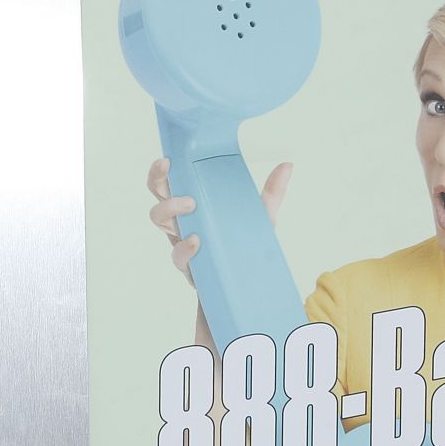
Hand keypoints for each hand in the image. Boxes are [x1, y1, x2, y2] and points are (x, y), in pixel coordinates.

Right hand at [147, 156, 293, 287]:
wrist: (251, 285)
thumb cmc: (248, 244)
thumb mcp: (262, 216)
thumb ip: (272, 192)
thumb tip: (287, 165)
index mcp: (193, 206)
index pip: (167, 185)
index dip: (159, 172)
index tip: (167, 160)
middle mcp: (182, 222)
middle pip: (157, 193)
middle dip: (159, 184)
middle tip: (182, 175)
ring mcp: (182, 243)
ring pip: (159, 222)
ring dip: (169, 209)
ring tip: (191, 205)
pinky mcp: (190, 266)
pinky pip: (179, 256)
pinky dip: (185, 248)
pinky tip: (197, 241)